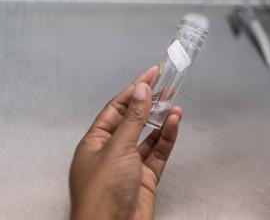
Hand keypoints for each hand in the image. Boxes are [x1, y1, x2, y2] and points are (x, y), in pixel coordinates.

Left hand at [69, 66, 181, 219]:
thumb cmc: (100, 196)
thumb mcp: (117, 148)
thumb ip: (133, 119)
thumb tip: (141, 92)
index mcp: (95, 143)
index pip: (117, 108)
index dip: (134, 89)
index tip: (150, 74)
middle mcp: (111, 152)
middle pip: (134, 120)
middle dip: (150, 103)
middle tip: (166, 86)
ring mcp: (129, 165)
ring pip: (149, 136)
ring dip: (162, 120)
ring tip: (174, 104)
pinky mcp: (145, 177)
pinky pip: (159, 152)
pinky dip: (167, 137)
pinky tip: (173, 124)